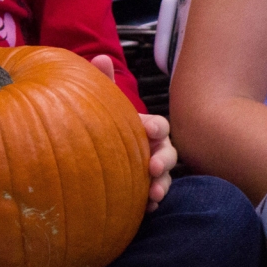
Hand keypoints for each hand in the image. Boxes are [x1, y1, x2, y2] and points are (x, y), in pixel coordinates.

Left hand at [90, 55, 176, 211]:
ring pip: (165, 179)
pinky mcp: (145, 193)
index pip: (159, 126)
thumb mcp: (106, 106)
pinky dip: (152, 203)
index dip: (156, 127)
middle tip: (152, 167)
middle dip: (163, 160)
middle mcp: (155, 150)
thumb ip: (105, 84)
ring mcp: (153, 173)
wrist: (97, 158)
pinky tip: (146, 209)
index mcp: (148, 128)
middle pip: (168, 154)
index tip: (147, 130)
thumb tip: (101, 57)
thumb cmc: (107, 126)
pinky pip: (155, 199)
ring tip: (153, 195)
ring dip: (162, 186)